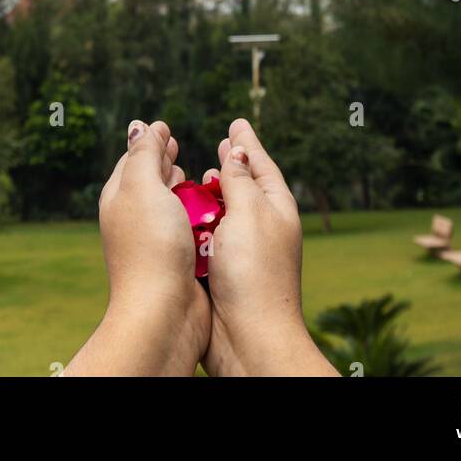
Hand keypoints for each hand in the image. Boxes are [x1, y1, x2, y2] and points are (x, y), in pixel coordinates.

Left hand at [64, 120, 209, 376]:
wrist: (165, 311)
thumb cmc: (152, 246)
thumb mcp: (143, 187)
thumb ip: (143, 153)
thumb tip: (140, 125)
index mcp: (120, 198)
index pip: (133, 160)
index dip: (150, 142)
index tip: (167, 129)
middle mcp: (136, 219)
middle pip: (153, 181)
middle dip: (167, 162)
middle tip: (179, 146)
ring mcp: (158, 241)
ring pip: (176, 204)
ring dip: (188, 189)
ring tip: (199, 176)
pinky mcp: (180, 259)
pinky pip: (194, 229)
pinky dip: (203, 217)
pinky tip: (214, 209)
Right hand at [201, 118, 338, 376]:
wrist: (248, 338)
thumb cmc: (254, 273)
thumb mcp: (249, 213)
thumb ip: (239, 179)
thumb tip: (238, 151)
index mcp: (275, 208)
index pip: (261, 165)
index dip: (247, 144)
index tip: (237, 122)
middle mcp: (260, 227)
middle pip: (244, 185)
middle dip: (231, 164)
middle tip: (223, 141)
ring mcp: (241, 251)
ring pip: (223, 211)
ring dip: (210, 192)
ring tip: (201, 172)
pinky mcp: (221, 272)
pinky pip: (206, 238)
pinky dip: (196, 223)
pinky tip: (184, 214)